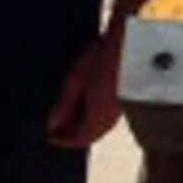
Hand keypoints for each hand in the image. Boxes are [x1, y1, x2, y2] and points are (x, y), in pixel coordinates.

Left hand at [46, 28, 122, 148]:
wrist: (132, 42)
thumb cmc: (104, 58)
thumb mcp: (75, 81)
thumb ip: (63, 105)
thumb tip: (53, 123)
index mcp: (98, 117)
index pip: (78, 139)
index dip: (62, 140)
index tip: (50, 136)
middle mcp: (111, 118)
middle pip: (89, 134)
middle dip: (71, 132)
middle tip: (57, 124)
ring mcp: (120, 109)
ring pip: (99, 125)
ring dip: (83, 122)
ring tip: (69, 111)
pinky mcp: (125, 98)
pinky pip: (106, 115)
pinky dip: (93, 113)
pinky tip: (87, 100)